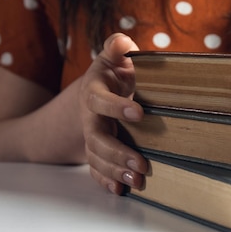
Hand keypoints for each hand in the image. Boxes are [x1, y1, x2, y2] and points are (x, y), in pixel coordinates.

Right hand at [79, 33, 148, 193]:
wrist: (99, 90)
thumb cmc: (113, 72)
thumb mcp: (114, 56)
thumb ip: (117, 48)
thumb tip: (121, 41)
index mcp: (93, 92)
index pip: (99, 100)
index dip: (115, 107)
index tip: (139, 113)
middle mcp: (89, 117)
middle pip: (96, 137)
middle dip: (117, 152)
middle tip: (141, 164)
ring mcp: (91, 135)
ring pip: (96, 156)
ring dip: (114, 170)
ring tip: (137, 181)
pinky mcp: (97, 149)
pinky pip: (95, 167)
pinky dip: (105, 180)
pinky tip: (119, 190)